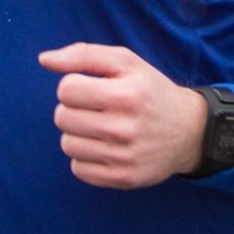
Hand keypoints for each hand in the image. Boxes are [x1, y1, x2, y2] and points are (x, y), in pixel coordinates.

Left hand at [38, 43, 206, 189]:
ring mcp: (124, 157)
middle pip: (62, 118)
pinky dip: (85, 157)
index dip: (75, 86)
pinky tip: (104, 147)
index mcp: (125, 94)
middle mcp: (124, 128)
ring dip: (78, 134)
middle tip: (96, 108)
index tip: (93, 88)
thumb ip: (83, 54)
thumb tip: (44, 59)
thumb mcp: (125, 62)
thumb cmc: (150, 90)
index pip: (66, 90)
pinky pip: (78, 169)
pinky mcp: (123, 179)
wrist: (188, 130)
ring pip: (67, 145)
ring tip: (100, 127)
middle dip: (73, 109)